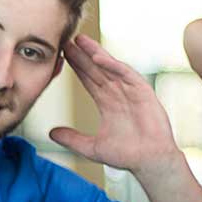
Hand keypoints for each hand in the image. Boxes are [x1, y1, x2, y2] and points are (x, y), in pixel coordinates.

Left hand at [48, 36, 180, 172]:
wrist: (150, 162)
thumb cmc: (127, 155)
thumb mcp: (92, 147)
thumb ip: (72, 139)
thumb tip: (51, 133)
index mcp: (108, 103)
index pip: (89, 80)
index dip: (77, 67)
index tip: (62, 54)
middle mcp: (119, 93)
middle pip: (97, 69)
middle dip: (83, 55)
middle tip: (67, 39)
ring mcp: (131, 91)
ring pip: (110, 68)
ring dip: (96, 53)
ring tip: (80, 40)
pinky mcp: (143, 93)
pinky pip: (127, 75)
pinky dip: (113, 66)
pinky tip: (99, 57)